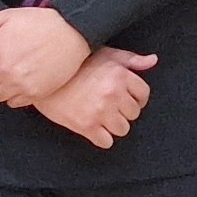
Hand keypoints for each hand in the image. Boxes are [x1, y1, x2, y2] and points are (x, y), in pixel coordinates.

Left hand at [0, 5, 91, 104]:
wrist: (73, 32)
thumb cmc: (40, 22)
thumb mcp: (8, 16)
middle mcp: (3, 71)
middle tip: (1, 64)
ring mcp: (19, 85)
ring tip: (10, 75)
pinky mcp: (34, 94)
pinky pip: (13, 103)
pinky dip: (14, 95)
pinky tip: (22, 82)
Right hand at [31, 46, 155, 148]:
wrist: (44, 76)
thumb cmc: (76, 63)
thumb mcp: (106, 54)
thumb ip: (131, 59)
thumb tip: (153, 61)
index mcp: (120, 75)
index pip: (143, 95)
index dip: (136, 98)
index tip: (127, 99)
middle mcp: (113, 94)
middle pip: (133, 114)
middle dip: (123, 111)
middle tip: (109, 106)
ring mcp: (100, 111)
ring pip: (122, 129)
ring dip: (114, 125)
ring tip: (101, 116)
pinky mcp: (86, 126)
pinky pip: (106, 142)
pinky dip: (101, 137)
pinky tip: (93, 127)